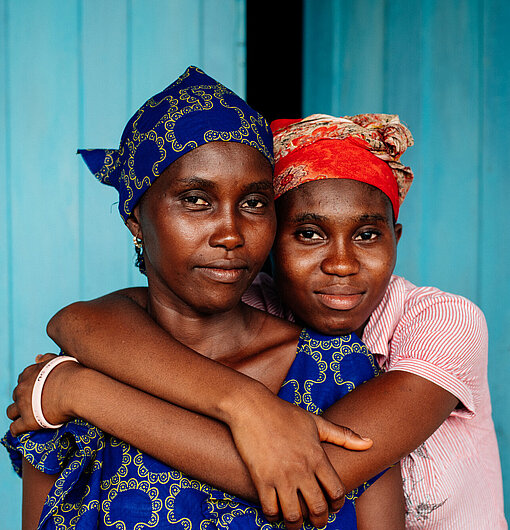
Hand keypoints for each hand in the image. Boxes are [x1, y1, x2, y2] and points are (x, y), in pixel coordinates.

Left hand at [6, 353, 79, 435]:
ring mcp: (24, 405)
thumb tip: (38, 357)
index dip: (29, 386)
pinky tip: (21, 431)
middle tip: (35, 403)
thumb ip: (47, 358)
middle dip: (23, 399)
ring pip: (11, 412)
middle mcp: (23, 388)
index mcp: (31, 373)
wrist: (78, 390)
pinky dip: (17, 430)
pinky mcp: (28, 421)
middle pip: (16, 395)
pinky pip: (15, 428)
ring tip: (27, 416)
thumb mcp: (59, 361)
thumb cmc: (73, 375)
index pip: (23, 379)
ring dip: (17, 414)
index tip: (37, 390)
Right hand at [228, 389, 371, 529]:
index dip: (337, 504)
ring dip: (296, 524)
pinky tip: (275, 512)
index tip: (333, 506)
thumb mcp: (315, 421)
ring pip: (294, 515)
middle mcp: (302, 469)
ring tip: (295, 523)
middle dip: (319, 521)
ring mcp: (281, 475)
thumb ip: (343, 436)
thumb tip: (370, 443)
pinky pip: (270, 509)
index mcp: (317, 456)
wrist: (251, 406)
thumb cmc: (283, 412)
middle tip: (317, 522)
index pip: (336, 491)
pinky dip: (273, 516)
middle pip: (318, 508)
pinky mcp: (261, 478)